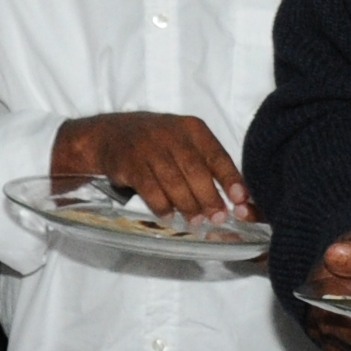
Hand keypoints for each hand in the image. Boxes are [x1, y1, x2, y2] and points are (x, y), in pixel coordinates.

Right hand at [58, 111, 248, 224]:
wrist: (109, 134)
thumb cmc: (157, 143)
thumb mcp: (183, 142)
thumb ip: (206, 163)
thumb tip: (235, 196)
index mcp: (192, 128)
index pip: (217, 155)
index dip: (230, 179)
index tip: (241, 199)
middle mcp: (171, 134)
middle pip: (196, 170)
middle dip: (209, 197)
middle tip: (217, 217)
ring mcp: (148, 146)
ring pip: (173, 181)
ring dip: (187, 205)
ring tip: (195, 221)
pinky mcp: (129, 161)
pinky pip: (149, 188)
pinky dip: (161, 205)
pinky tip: (169, 216)